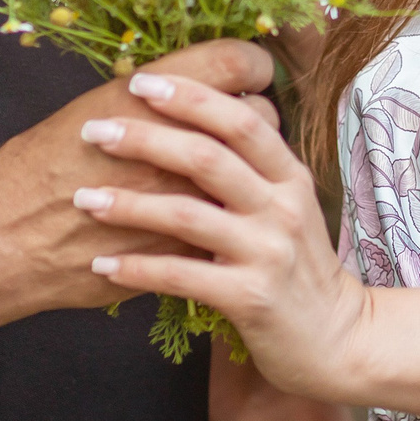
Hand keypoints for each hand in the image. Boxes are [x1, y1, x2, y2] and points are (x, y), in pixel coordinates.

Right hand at [0, 39, 278, 315]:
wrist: (7, 238)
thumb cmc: (41, 165)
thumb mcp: (93, 105)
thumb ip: (153, 91)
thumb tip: (197, 82)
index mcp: (150, 97)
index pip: (239, 64)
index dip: (253, 65)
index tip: (250, 74)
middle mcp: (176, 144)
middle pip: (257, 116)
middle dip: (255, 116)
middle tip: (239, 122)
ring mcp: (185, 199)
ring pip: (250, 173)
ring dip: (245, 168)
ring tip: (224, 168)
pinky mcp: (184, 246)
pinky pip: (229, 222)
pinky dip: (227, 214)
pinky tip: (210, 210)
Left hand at [72, 70, 370, 402]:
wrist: (336, 339)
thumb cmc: (297, 266)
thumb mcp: (286, 206)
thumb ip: (251, 169)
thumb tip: (197, 121)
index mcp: (288, 175)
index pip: (241, 120)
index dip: (191, 96)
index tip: (140, 82)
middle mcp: (282, 206)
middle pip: (208, 156)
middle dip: (146, 138)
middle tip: (96, 130)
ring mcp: (267, 252)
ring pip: (188, 214)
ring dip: (129, 204)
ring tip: (83, 199)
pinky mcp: (249, 297)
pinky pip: (181, 275)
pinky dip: (136, 270)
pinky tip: (100, 266)